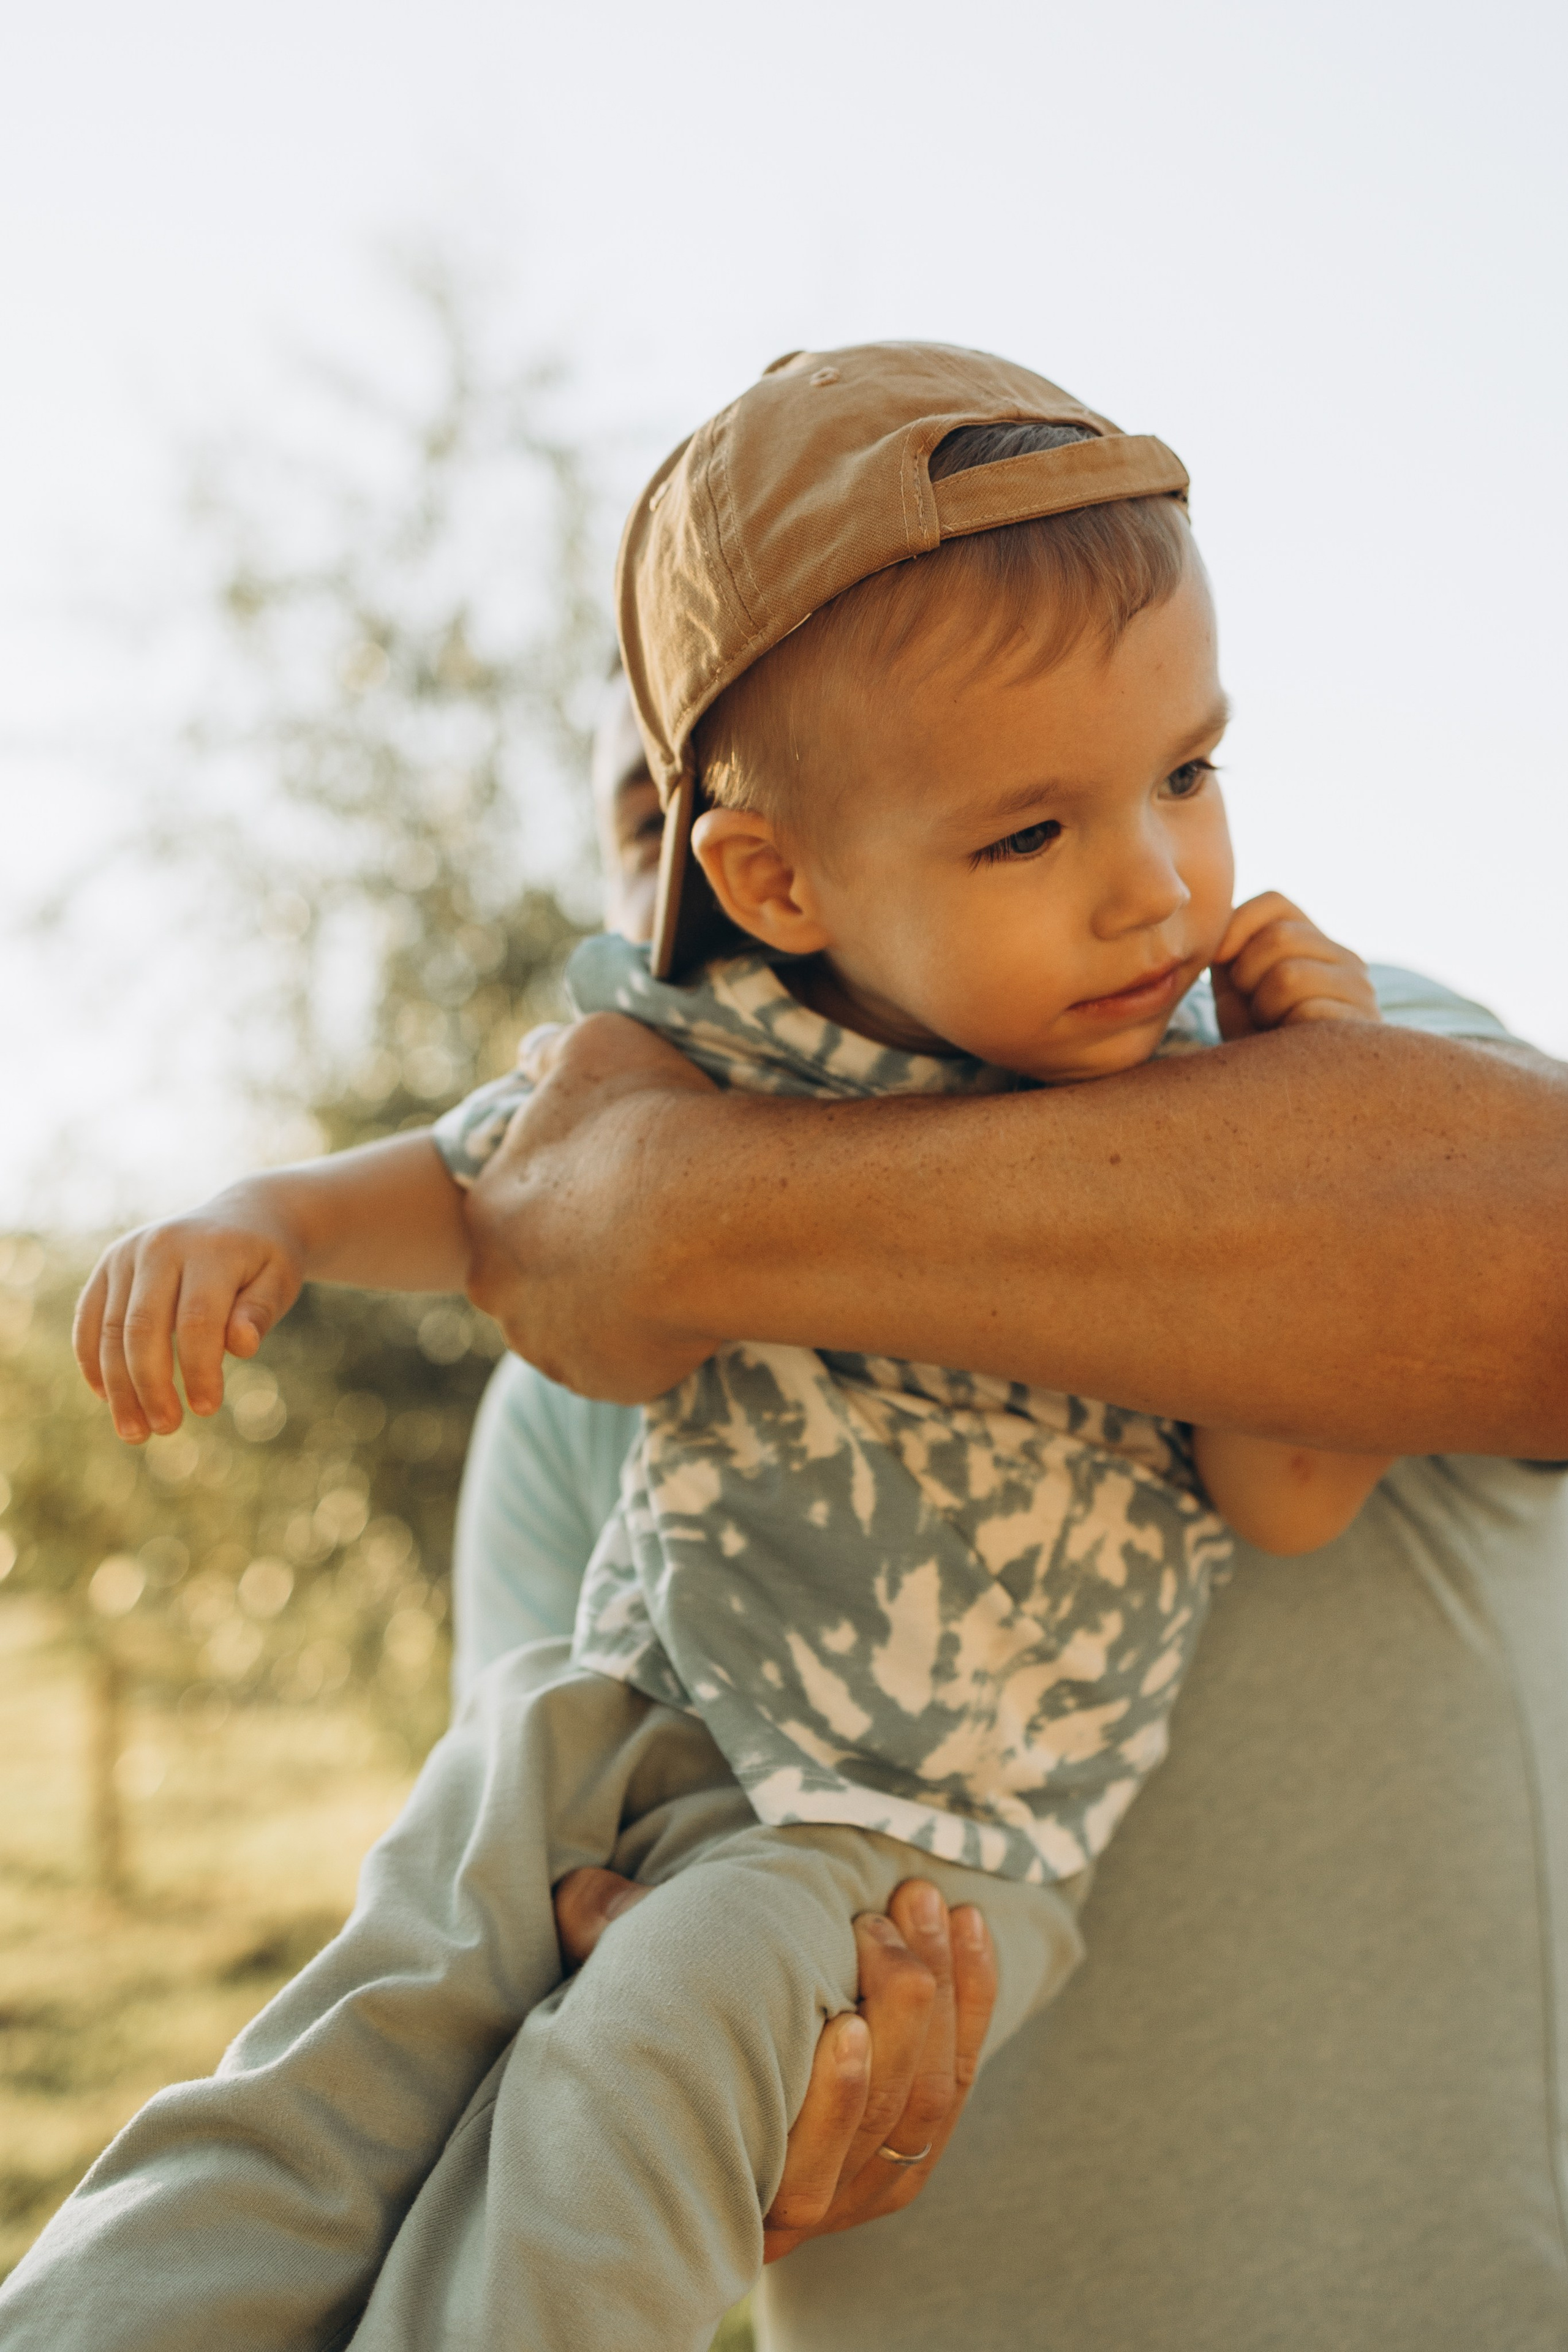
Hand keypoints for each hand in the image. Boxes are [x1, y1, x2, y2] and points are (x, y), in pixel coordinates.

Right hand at [73, 1184, 304, 1441]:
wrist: (243, 1217)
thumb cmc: (265, 1261)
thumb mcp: (279, 1281)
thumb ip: (260, 1311)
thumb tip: (242, 1346)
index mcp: (209, 1249)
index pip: (197, 1319)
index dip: (199, 1369)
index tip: (207, 1409)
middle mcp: (160, 1246)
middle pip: (143, 1327)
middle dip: (150, 1385)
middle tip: (165, 1430)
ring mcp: (127, 1253)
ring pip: (110, 1329)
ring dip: (119, 1385)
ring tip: (135, 1432)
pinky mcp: (108, 1265)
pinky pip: (89, 1318)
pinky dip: (93, 1360)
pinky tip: (108, 1398)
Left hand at [465, 1013, 723, 1401]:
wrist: (707, 1212)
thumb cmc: (651, 1119)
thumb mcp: (595, 1043)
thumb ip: (554, 1050)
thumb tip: (531, 1054)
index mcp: (486, 1210)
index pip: (517, 1210)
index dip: (571, 1197)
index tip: (620, 1186)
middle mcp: (498, 1286)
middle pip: (538, 1276)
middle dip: (581, 1260)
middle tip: (647, 1235)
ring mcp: (545, 1344)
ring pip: (575, 1325)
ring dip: (610, 1307)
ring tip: (673, 1273)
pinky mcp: (597, 1383)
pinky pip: (621, 1366)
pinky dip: (648, 1347)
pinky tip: (686, 1312)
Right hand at [552, 1867, 995, 2259]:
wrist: (695, 2115)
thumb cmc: (656, 2050)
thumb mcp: (632, 2013)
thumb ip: (614, 1951)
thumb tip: (580, 1888)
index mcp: (740, 2196)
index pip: (804, 2170)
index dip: (839, 2104)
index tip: (848, 2022)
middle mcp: (814, 2208)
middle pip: (885, 2120)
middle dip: (900, 2009)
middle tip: (880, 1917)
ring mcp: (869, 2184)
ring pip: (930, 2099)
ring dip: (938, 1989)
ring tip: (921, 1900)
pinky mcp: (909, 2153)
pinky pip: (960, 2078)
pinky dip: (972, 1999)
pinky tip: (968, 1926)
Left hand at [1210, 892, 1379, 1040]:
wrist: (1292, 1105)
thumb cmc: (1259, 1048)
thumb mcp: (1237, 995)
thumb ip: (1231, 955)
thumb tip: (1220, 930)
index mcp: (1314, 943)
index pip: (1274, 903)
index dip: (1236, 927)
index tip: (1221, 965)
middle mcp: (1345, 959)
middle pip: (1278, 937)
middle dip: (1247, 976)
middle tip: (1254, 1011)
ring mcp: (1360, 991)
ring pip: (1289, 974)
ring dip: (1264, 1008)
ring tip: (1272, 1031)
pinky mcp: (1362, 1027)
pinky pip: (1307, 1011)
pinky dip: (1284, 1031)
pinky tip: (1290, 1048)